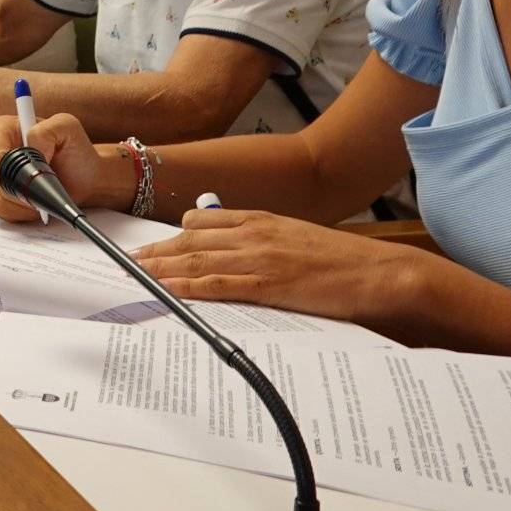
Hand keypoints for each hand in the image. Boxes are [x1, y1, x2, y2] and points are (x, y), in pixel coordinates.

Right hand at [0, 113, 133, 222]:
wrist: (83, 177)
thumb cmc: (75, 151)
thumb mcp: (68, 128)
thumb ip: (46, 130)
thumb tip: (29, 144)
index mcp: (3, 128)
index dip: (7, 171)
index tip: (31, 177)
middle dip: (17, 189)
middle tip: (42, 188)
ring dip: (20, 202)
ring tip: (41, 197)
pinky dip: (18, 211)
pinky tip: (35, 204)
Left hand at [131, 209, 430, 325]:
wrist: (379, 272)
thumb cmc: (342, 261)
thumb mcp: (298, 239)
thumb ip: (266, 241)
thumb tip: (239, 253)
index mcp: (262, 219)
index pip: (202, 221)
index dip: (172, 235)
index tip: (151, 246)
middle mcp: (255, 233)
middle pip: (191, 240)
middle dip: (158, 252)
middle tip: (131, 262)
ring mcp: (261, 257)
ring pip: (198, 260)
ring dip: (164, 269)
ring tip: (138, 276)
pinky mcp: (270, 283)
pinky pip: (220, 284)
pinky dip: (191, 287)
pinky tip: (171, 291)